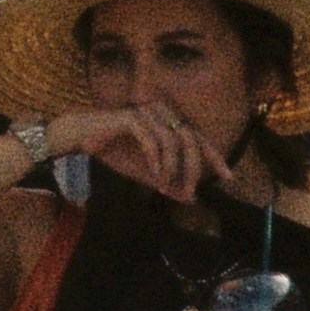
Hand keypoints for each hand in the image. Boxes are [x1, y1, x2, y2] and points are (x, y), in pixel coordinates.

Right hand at [79, 97, 224, 203]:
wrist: (82, 138)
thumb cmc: (115, 151)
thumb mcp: (146, 173)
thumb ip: (168, 182)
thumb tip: (190, 198)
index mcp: (168, 122)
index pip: (198, 139)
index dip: (214, 156)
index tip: (227, 176)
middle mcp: (161, 113)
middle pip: (190, 139)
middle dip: (192, 168)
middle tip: (190, 191)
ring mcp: (146, 112)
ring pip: (172, 141)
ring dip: (172, 168)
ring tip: (165, 187)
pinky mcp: (130, 117)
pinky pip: (151, 139)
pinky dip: (156, 160)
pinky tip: (155, 176)